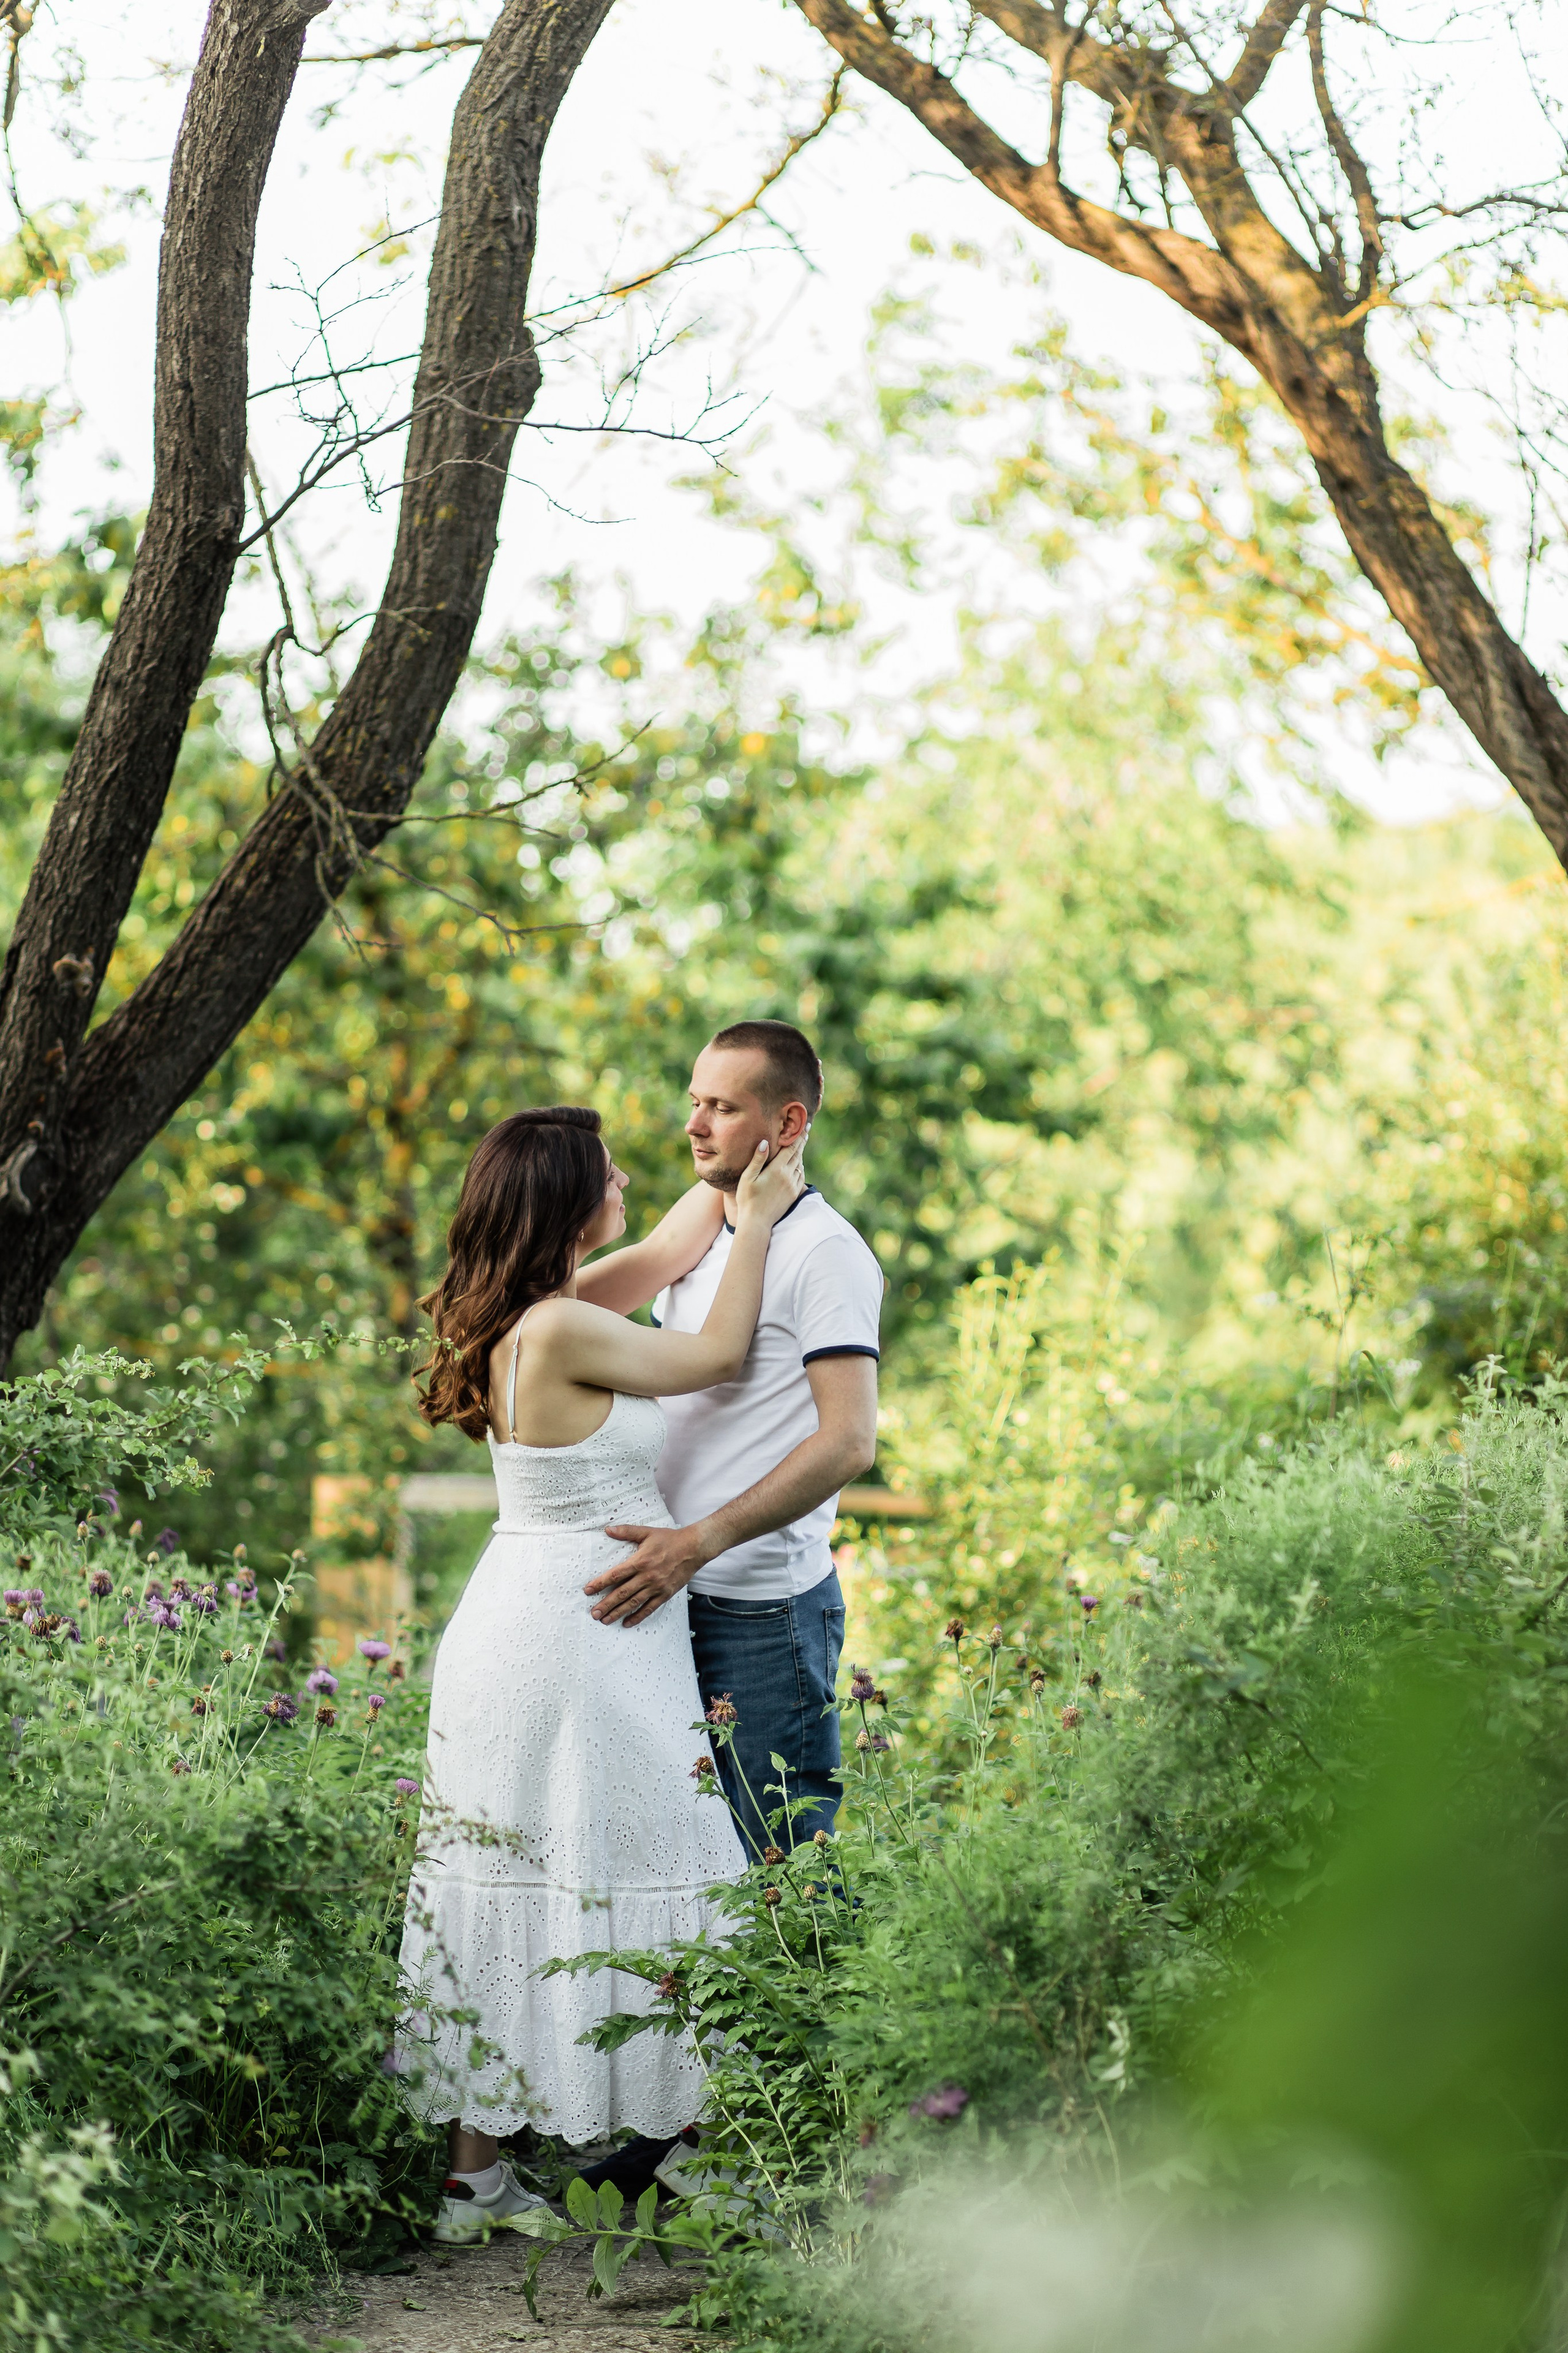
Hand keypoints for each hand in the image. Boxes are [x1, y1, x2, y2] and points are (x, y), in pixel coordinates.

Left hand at [586, 1522, 711, 1626]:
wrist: (694, 1548)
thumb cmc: (670, 1539)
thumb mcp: (647, 1532)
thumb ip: (627, 1531)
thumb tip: (608, 1530)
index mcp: (640, 1561)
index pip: (616, 1575)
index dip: (600, 1583)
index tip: (588, 1590)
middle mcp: (647, 1576)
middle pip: (622, 1593)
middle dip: (606, 1604)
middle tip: (593, 1614)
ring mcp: (656, 1587)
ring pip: (634, 1603)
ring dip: (618, 1612)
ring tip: (605, 1620)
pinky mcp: (665, 1594)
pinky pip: (649, 1608)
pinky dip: (638, 1616)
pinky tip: (627, 1623)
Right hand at [734, 1135, 805, 1230]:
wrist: (757, 1222)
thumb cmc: (747, 1199)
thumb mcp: (748, 1177)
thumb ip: (758, 1159)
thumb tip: (765, 1142)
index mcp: (777, 1169)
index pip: (791, 1148)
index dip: (799, 1136)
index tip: (805, 1126)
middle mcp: (788, 1176)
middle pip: (798, 1155)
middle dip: (802, 1142)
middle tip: (806, 1131)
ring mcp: (792, 1186)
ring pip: (800, 1166)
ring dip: (800, 1155)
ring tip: (800, 1147)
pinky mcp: (793, 1194)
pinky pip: (801, 1177)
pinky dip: (800, 1168)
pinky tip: (797, 1166)